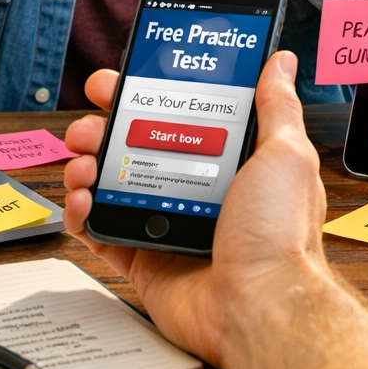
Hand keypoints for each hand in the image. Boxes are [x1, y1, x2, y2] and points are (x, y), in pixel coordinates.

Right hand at [64, 54, 367, 368]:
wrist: (260, 306)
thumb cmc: (280, 236)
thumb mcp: (286, 155)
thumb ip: (276, 106)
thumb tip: (281, 63)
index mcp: (228, 164)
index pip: (178, 118)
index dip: (145, 97)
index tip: (121, 81)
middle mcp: (195, 192)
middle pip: (135, 148)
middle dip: (103, 129)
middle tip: (89, 124)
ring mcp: (165, 225)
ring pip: (110, 186)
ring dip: (86, 167)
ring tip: (84, 163)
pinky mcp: (143, 261)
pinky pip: (100, 233)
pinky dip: (81, 214)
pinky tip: (82, 200)